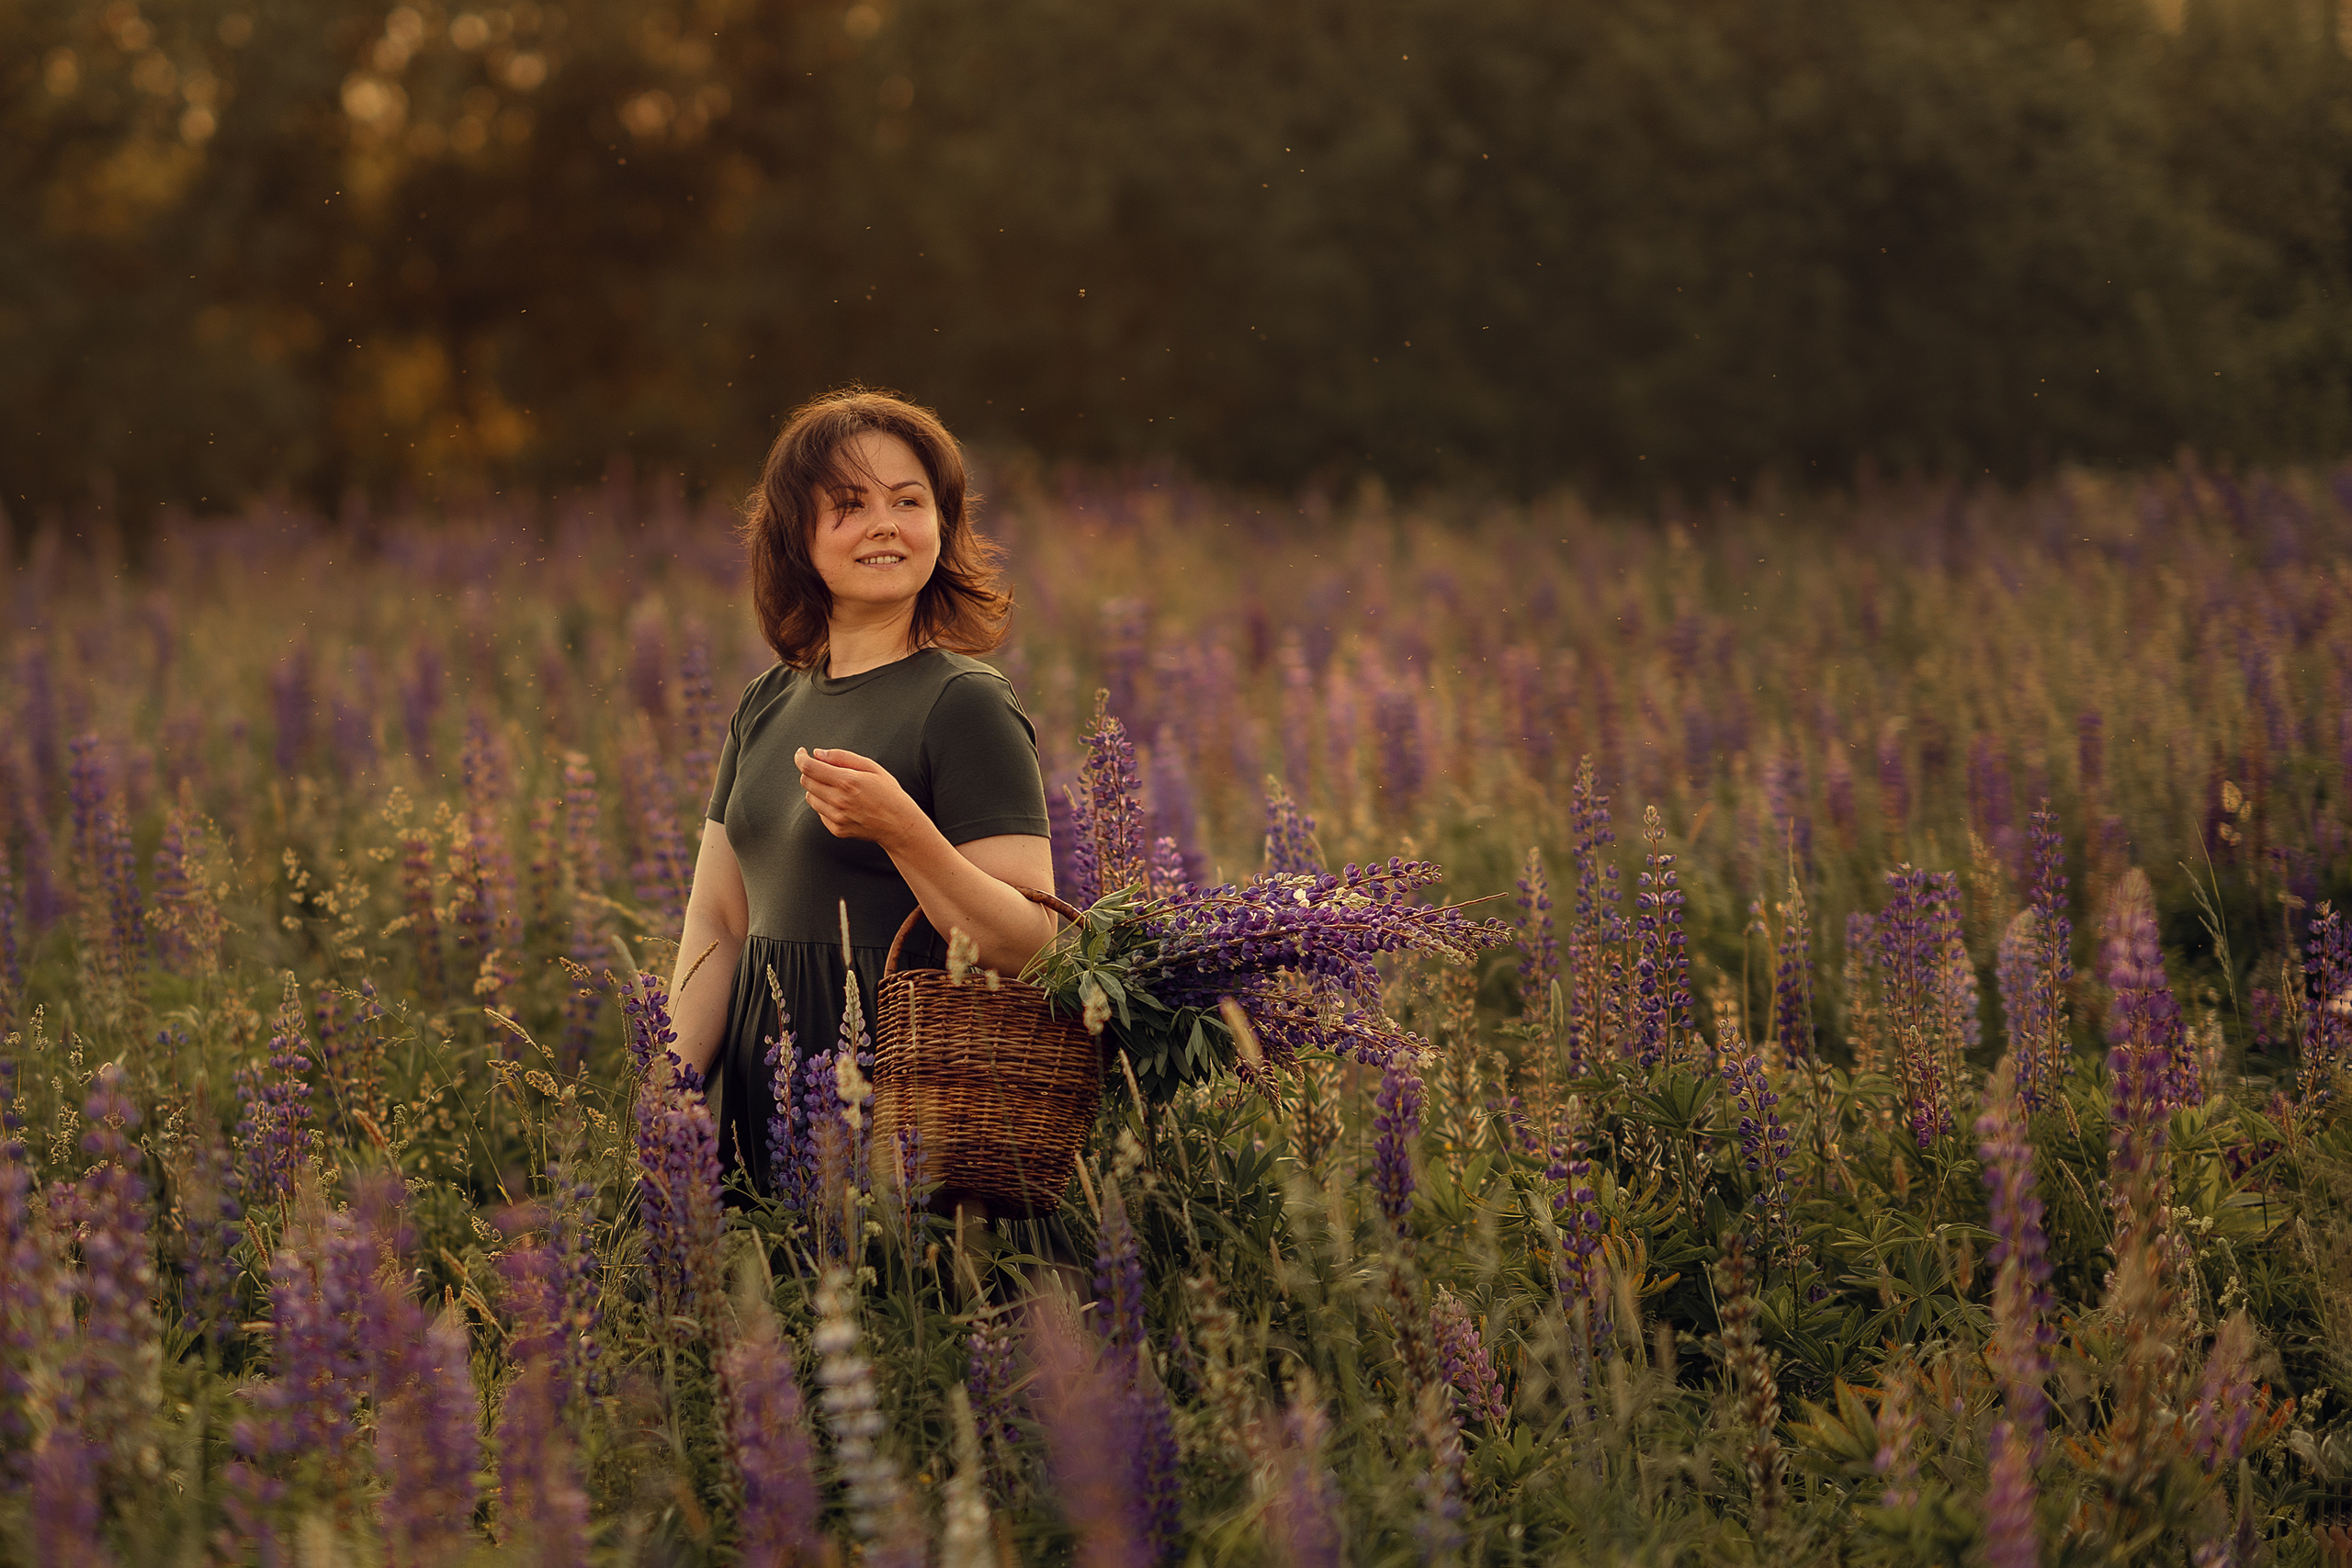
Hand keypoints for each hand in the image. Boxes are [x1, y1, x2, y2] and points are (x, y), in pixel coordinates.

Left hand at [794, 746, 923, 847]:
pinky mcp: (836, 829)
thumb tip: (818, 753)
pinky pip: (819, 812)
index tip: (801, 752)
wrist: (899, 825)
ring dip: (817, 789)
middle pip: (806, 781)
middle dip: (810, 772)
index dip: (800, 757)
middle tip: (824, 770)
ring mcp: (836, 817)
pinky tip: (843, 804)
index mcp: (847, 781)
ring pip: (810, 797)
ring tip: (838, 789)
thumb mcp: (872, 767)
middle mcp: (839, 800)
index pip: (810, 768)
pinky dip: (825, 805)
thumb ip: (842, 757)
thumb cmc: (889, 793)